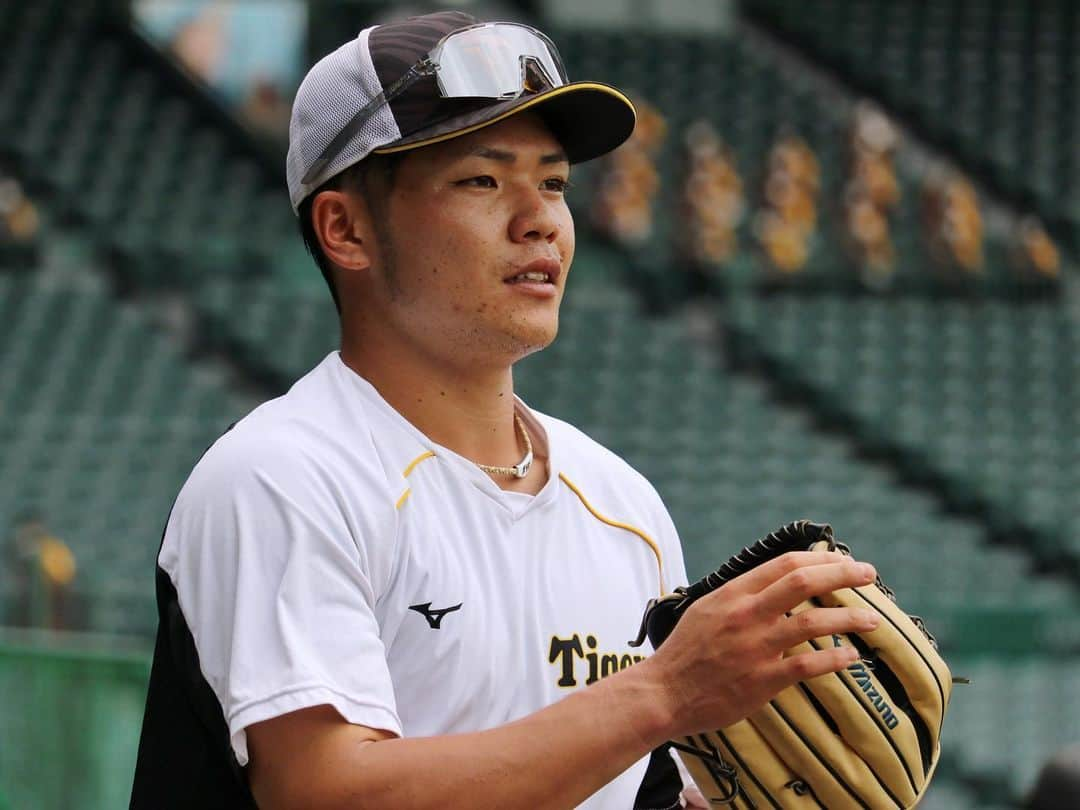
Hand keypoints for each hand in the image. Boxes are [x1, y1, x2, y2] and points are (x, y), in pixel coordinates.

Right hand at [639, 550, 879, 737]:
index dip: (821, 559)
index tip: (844, 561)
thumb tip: (775, 582)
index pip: (785, 564)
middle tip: (870, 574)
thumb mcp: (708, 608)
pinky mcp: (762, 679)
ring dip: (850, 618)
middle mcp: (747, 614)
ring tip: (873, 620)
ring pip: (814, 621)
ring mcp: (756, 646)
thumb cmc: (686, 651)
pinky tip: (852, 657)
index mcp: (733, 593)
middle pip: (804, 582)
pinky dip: (835, 658)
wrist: (665, 692)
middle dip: (843, 575)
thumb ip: (741, 596)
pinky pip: (808, 664)